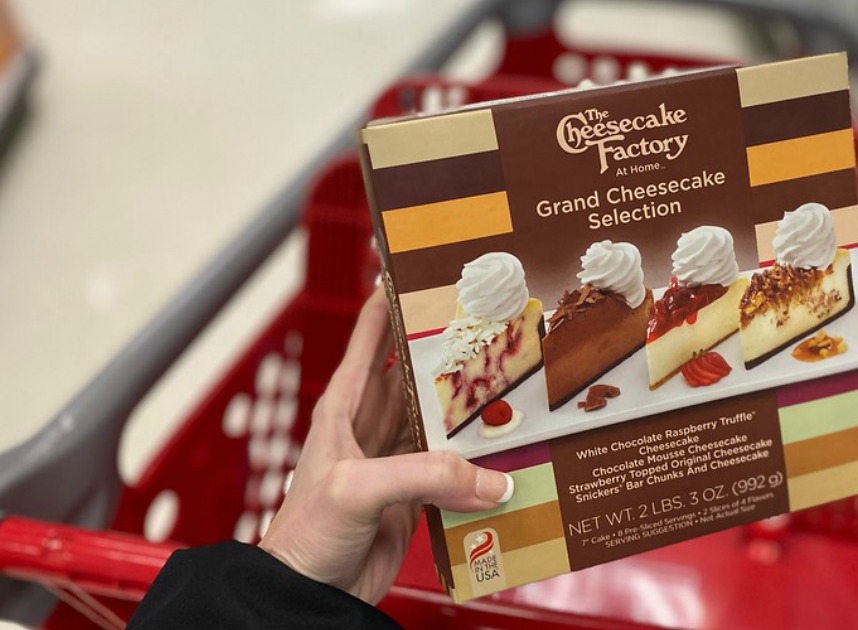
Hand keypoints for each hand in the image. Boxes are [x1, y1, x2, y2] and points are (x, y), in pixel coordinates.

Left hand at [259, 288, 513, 603]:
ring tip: (505, 385)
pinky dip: (476, 465)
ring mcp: (392, 464)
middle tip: (484, 328)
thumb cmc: (306, 535)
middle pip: (413, 378)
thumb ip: (426, 476)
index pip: (368, 342)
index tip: (416, 273)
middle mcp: (368, 431)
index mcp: (343, 411)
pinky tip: (502, 455)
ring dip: (465, 410)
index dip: (389, 305)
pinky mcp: (412, 500)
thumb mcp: (359, 489)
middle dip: (443, 354)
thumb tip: (493, 479)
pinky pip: (452, 473)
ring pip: (437, 424)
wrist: (309, 597)